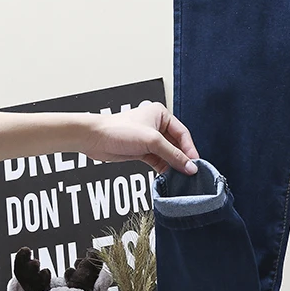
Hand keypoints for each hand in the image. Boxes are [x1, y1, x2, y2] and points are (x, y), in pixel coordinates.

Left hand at [81, 102, 199, 175]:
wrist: (94, 138)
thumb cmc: (118, 130)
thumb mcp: (152, 141)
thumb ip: (173, 155)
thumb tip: (190, 166)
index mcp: (161, 114)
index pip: (183, 133)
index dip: (190, 149)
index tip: (195, 163)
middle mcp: (156, 125)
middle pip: (176, 144)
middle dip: (182, 158)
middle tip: (190, 172)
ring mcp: (149, 139)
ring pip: (167, 154)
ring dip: (173, 165)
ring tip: (180, 176)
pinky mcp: (142, 150)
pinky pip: (158, 160)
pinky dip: (163, 168)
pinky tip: (168, 176)